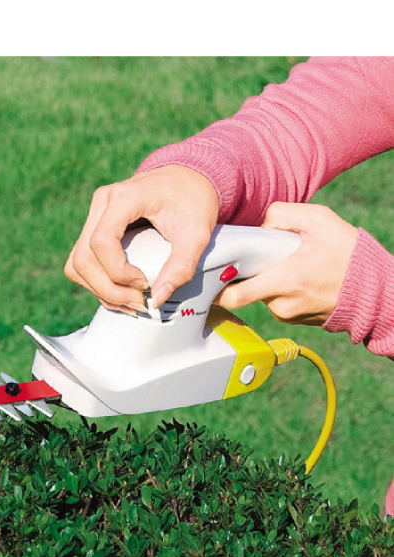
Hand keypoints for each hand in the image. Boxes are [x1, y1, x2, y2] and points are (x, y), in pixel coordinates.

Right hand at [64, 165, 218, 314]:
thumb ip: (182, 266)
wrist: (186, 178)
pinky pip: (82, 263)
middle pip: (83, 258)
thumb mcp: (197, 233)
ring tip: (130, 301)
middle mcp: (101, 204)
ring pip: (77, 264)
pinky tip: (121, 292)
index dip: (118, 271)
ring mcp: (94, 216)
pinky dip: (97, 284)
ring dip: (99, 290)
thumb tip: (158, 300)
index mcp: (124, 197)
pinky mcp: (94, 228)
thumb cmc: (193, 199)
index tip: (145, 283)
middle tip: (139, 302)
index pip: (102, 242)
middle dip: (107, 288)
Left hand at [216, 202, 358, 324]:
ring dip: (263, 278)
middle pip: (243, 290)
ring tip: (284, 264)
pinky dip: (276, 287)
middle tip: (246, 259)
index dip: (216, 286)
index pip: (234, 295)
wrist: (375, 290)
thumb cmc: (349, 255)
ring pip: (259, 293)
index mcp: (283, 281)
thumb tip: (258, 224)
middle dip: (241, 275)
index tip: (206, 275)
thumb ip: (282, 214)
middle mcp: (280, 303)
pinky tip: (294, 276)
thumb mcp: (320, 219)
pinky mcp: (291, 318)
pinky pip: (273, 300)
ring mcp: (285, 314)